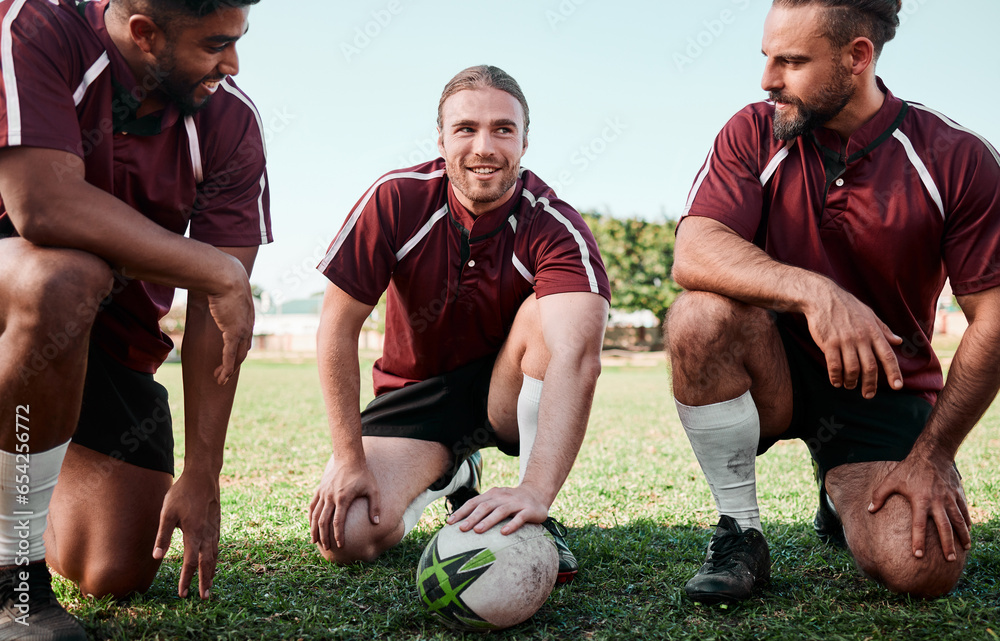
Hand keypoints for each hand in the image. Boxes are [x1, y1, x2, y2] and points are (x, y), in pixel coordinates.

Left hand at [152, 471, 221, 598]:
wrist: (203, 476)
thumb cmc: (182, 493)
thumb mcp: (167, 512)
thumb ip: (163, 535)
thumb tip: (156, 557)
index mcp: (194, 533)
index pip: (190, 562)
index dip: (186, 579)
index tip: (182, 593)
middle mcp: (206, 534)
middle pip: (207, 563)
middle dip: (205, 581)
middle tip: (203, 598)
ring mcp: (214, 529)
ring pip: (214, 555)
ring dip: (212, 572)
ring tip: (209, 585)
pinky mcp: (216, 524)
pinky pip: (217, 546)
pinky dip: (215, 558)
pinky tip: (213, 562)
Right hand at [207, 256, 253, 384]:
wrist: (225, 275)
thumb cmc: (222, 275)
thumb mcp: (223, 283)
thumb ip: (218, 288)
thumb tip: (205, 280)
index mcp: (247, 313)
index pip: (244, 336)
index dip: (238, 347)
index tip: (230, 356)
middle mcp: (248, 324)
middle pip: (243, 349)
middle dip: (234, 363)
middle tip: (225, 373)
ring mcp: (242, 329)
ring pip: (238, 356)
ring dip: (229, 370)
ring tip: (220, 379)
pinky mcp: (233, 333)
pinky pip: (230, 356)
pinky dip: (227, 368)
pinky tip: (222, 377)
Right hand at [309, 456, 380, 549]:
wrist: (349, 458)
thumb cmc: (363, 475)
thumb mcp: (373, 489)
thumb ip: (375, 507)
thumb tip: (376, 523)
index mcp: (343, 498)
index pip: (338, 521)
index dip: (338, 535)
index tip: (340, 545)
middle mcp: (330, 497)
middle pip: (323, 521)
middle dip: (324, 536)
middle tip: (327, 548)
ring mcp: (323, 493)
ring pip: (315, 514)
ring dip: (314, 529)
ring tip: (315, 541)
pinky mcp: (320, 489)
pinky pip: (312, 505)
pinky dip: (311, 516)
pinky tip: (312, 525)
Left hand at [446, 486, 548, 535]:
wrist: (537, 493)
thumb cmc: (512, 501)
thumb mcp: (497, 501)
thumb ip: (483, 509)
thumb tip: (461, 525)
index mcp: (492, 495)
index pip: (474, 502)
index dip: (461, 512)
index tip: (450, 523)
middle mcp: (502, 497)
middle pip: (485, 506)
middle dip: (472, 517)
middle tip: (461, 529)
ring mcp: (516, 503)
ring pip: (500, 511)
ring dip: (488, 521)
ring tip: (478, 531)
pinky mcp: (528, 510)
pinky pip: (520, 518)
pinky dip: (512, 525)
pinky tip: (504, 533)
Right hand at [804, 283, 903, 397]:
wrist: (822, 297)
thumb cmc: (847, 306)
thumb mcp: (869, 315)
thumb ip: (883, 330)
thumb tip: (898, 341)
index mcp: (873, 332)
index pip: (887, 356)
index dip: (894, 373)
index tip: (897, 387)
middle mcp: (861, 338)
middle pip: (870, 368)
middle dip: (870, 385)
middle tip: (868, 395)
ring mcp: (845, 341)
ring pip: (852, 369)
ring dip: (852, 382)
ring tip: (850, 386)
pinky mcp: (829, 343)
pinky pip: (834, 366)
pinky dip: (836, 377)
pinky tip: (836, 381)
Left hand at [868, 456, 971, 561]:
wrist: (932, 454)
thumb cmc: (909, 469)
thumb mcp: (891, 480)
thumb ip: (879, 495)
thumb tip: (870, 510)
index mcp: (920, 500)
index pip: (919, 525)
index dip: (918, 541)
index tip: (918, 555)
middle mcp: (937, 502)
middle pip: (944, 528)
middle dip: (947, 545)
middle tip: (949, 560)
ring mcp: (949, 498)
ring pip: (958, 521)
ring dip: (962, 536)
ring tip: (964, 549)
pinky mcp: (957, 494)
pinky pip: (964, 511)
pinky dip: (967, 522)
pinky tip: (968, 532)